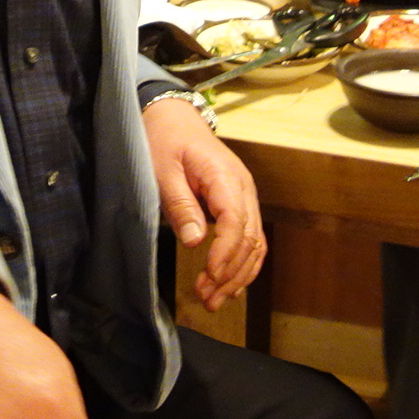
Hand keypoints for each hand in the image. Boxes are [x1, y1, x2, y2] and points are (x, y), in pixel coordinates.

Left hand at [144, 94, 267, 310]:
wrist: (173, 118)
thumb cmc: (164, 140)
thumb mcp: (162, 170)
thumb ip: (180, 205)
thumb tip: (195, 241)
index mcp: (225, 177)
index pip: (236, 222)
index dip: (225, 253)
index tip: (209, 276)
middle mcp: (243, 189)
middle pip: (250, 239)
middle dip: (231, 273)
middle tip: (206, 299)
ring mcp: (244, 197)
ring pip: (255, 244)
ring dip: (238, 275)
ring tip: (214, 300)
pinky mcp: (238, 205)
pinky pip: (249, 239)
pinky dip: (241, 264)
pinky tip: (225, 284)